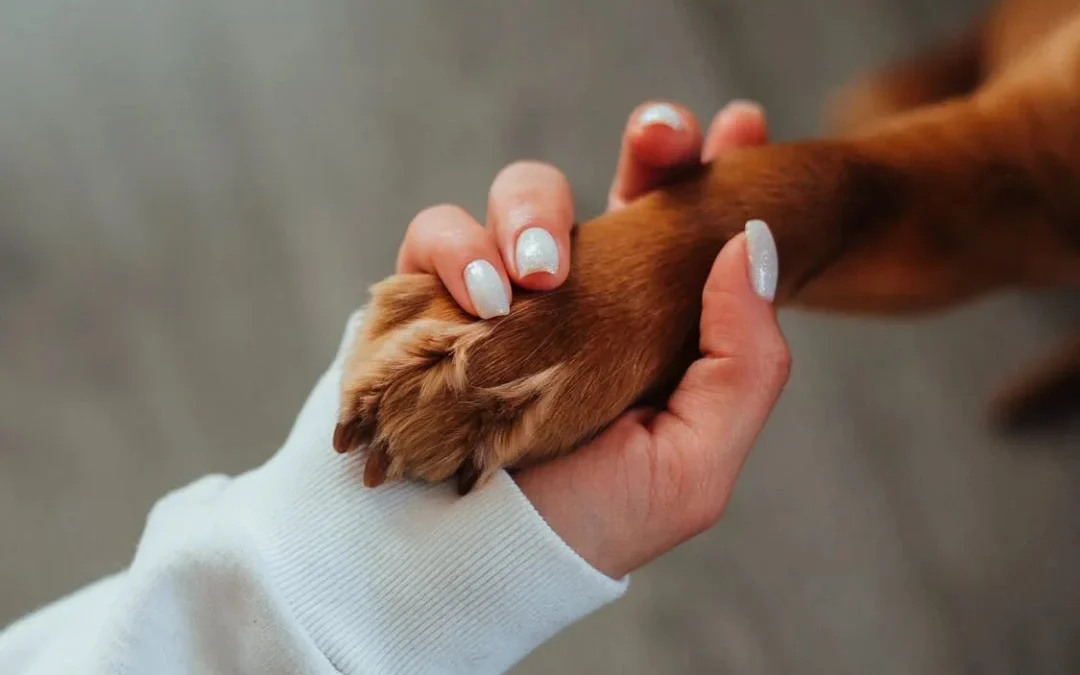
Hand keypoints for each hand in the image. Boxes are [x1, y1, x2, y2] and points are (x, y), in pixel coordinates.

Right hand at [394, 100, 788, 577]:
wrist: (463, 568)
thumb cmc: (582, 524)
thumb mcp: (691, 465)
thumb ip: (743, 363)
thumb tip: (754, 243)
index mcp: (650, 326)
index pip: (691, 231)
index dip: (716, 170)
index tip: (743, 125)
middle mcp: (582, 297)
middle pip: (618, 184)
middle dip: (649, 145)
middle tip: (661, 135)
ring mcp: (505, 291)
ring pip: (522, 193)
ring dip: (533, 210)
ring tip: (534, 276)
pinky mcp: (431, 297)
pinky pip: (437, 233)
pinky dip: (455, 250)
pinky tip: (480, 298)